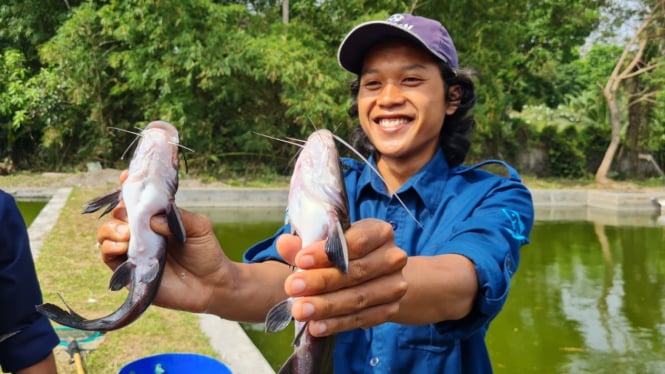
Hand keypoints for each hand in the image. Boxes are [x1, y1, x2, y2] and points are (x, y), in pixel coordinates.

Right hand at [96, 172, 228, 313]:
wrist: (210, 285)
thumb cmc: (206, 253)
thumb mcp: (200, 227)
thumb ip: (178, 218)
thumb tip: (152, 218)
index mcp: (156, 218)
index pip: (137, 199)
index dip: (127, 187)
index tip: (125, 177)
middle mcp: (142, 232)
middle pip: (116, 215)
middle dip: (119, 212)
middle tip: (130, 219)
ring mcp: (134, 251)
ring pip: (107, 234)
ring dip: (111, 230)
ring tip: (127, 235)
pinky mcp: (129, 272)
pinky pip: (108, 258)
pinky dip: (109, 249)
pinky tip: (123, 247)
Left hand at [276, 219, 407, 336]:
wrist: (374, 278)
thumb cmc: (344, 255)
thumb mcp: (326, 245)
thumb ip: (305, 245)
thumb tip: (283, 244)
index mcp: (380, 232)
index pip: (356, 241)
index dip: (327, 252)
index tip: (300, 261)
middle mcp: (393, 257)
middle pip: (356, 271)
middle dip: (321, 281)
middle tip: (292, 288)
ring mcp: (394, 286)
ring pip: (359, 298)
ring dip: (326, 306)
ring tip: (300, 310)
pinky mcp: (390, 310)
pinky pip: (362, 319)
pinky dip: (337, 324)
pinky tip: (316, 326)